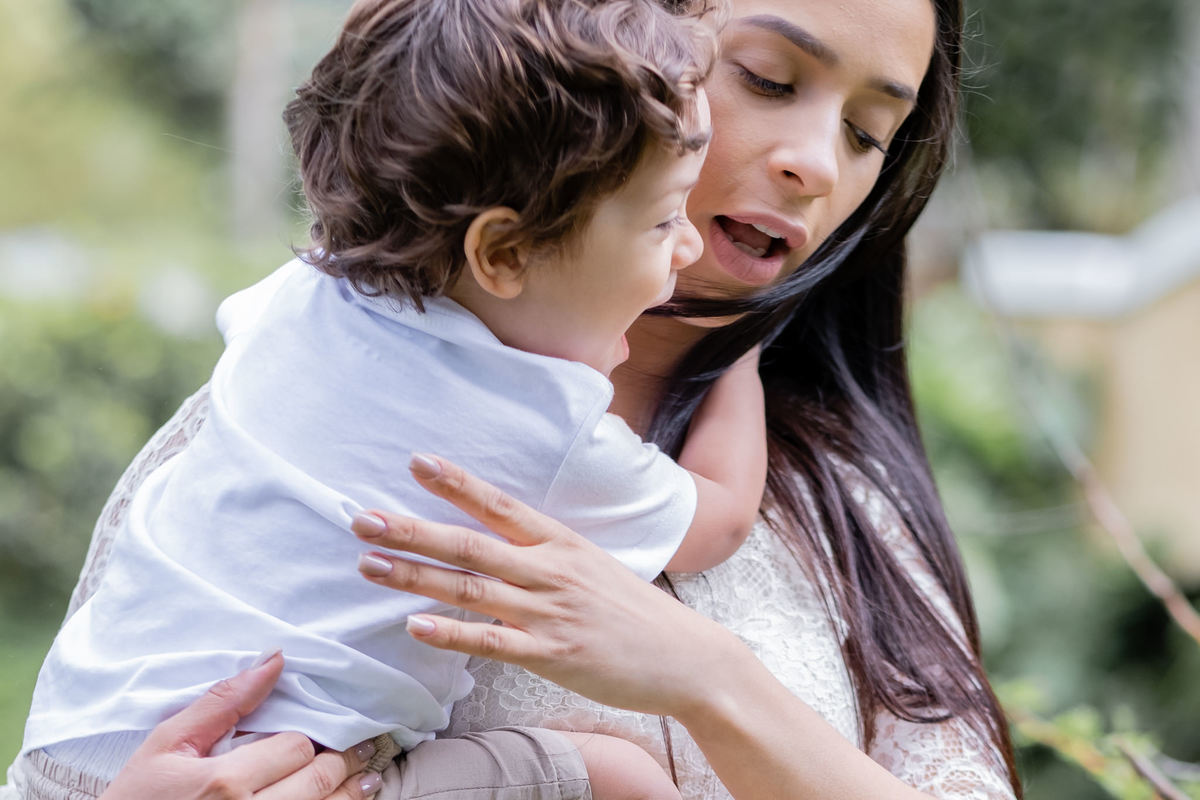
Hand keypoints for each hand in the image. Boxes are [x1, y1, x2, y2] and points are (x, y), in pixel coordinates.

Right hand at [99, 651, 381, 799]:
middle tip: (365, 748)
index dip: (311, 738)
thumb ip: (222, 702)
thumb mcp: (167, 746)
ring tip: (367, 777)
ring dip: (353, 794)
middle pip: (320, 780)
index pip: (298, 746)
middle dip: (342, 762)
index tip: (322, 732)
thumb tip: (275, 660)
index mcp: (224, 784)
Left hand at [352, 453, 750, 719]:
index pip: (500, 504)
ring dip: (416, 576)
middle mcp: (551, 571)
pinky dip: (450, 633)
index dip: (457, 483)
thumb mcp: (594, 567)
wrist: (687, 657)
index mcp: (562, 543)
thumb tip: (502, 543)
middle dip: (412, 530)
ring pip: (470, 589)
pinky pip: (491, 641)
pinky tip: (414, 626)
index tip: (417, 463)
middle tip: (363, 518)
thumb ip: (548, 555)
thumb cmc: (635, 613)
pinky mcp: (551, 654)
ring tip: (369, 565)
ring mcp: (550, 612)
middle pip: (471, 543)